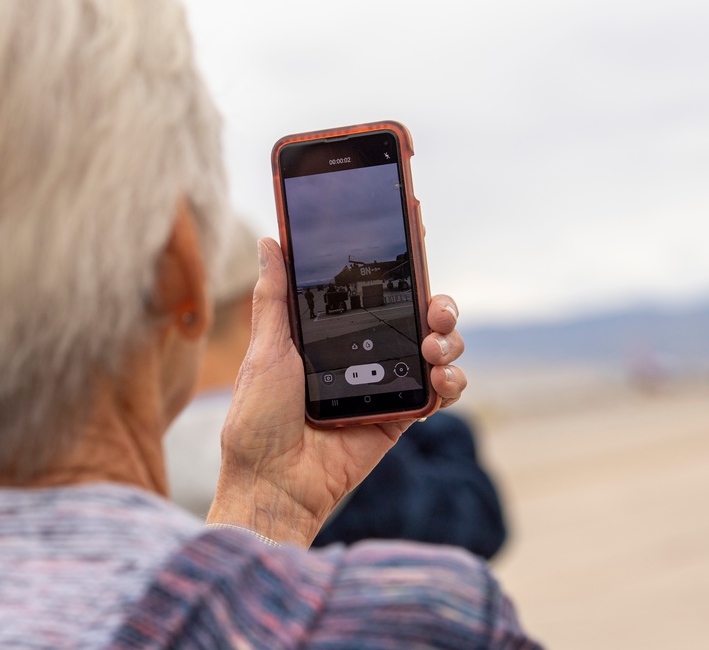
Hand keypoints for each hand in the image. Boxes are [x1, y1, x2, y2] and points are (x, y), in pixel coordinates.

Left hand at [207, 237, 466, 545]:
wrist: (272, 484)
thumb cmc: (257, 421)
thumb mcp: (265, 351)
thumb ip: (276, 298)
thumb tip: (270, 241)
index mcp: (331, 334)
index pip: (372, 288)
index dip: (397, 258)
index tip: (413, 222)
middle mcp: (363, 354)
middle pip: (415, 315)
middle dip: (436, 303)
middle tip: (435, 306)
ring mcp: (385, 385)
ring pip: (436, 348)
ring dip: (448, 339)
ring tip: (435, 345)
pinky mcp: (399, 418)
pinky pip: (440, 393)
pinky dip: (451, 381)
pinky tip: (443, 377)